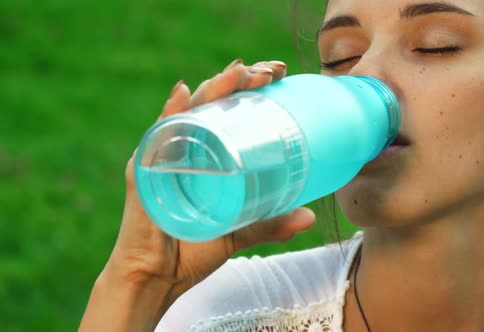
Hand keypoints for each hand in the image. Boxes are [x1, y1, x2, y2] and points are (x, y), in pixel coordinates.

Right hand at [80, 60, 315, 331]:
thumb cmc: (192, 250)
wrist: (158, 280)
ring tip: (240, 72)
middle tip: (270, 72)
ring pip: (189, 111)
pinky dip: (169, 112)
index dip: (252, 87)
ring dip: (214, 87)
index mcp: (206, 155)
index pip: (229, 109)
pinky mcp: (146, 172)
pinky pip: (157, 137)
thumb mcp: (240, 231)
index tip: (280, 73)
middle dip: (241, 79)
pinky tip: (183, 93)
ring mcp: (164, 157)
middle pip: (212, 102)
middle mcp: (185, 148)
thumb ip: (270, 222)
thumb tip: (309, 217)